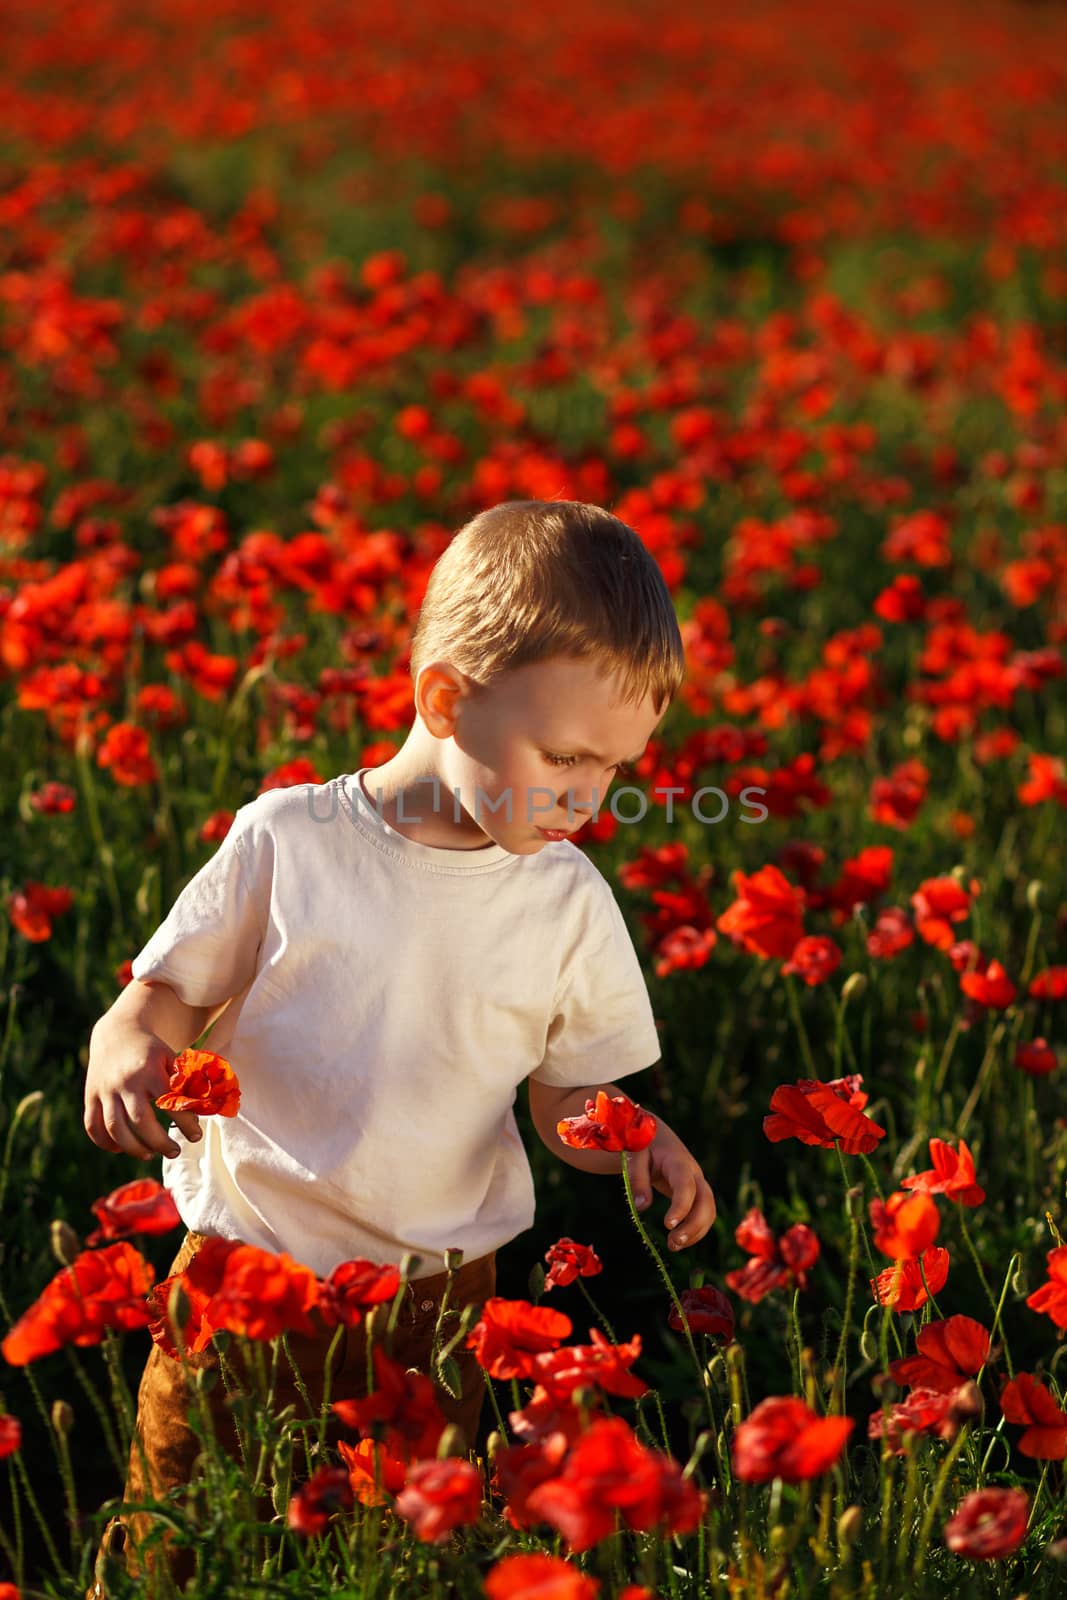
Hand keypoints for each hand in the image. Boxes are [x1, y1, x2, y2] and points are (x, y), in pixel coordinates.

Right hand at [84, 1018, 201, 1160]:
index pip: (168, 1102)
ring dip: (133, 1148)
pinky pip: (92, 1126)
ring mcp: (104, 1090)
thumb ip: (184, 1083)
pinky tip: (121, 1148)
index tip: (196, 1135)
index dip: (184, 1122)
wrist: (117, 1032)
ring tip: (150, 1155)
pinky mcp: (90, 1097)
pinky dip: (105, 1143)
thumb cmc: (151, 1051)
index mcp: (148, 1070)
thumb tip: (203, 1109)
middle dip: (158, 1142)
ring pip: (114, 1128)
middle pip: (139, 1121)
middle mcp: (124, 1082)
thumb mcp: (171, 1058)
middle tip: (175, 1152)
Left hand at [626, 1130, 716, 1250]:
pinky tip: (678, 1242)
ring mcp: (698, 1184)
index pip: (685, 1185)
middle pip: (706, 1201)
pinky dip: (695, 1230)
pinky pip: (704, 1214)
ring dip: (696, 1232)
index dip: (680, 1206)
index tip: (667, 1225)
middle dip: (694, 1225)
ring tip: (673, 1246)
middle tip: (673, 1243)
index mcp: (678, 1161)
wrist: (656, 1137)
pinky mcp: (697, 1194)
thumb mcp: (634, 1156)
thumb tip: (642, 1207)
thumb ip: (637, 1179)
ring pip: (709, 1210)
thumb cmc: (643, 1145)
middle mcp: (694, 1173)